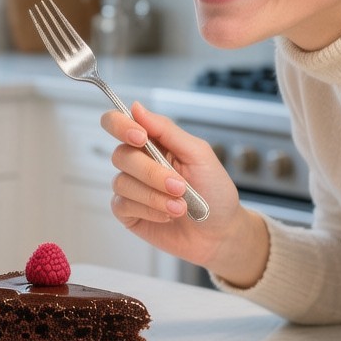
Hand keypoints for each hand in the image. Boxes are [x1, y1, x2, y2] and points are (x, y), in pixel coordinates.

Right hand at [102, 102, 268, 286]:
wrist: (221, 233)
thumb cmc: (214, 191)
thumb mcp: (198, 154)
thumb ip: (167, 130)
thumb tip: (136, 107)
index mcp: (153, 142)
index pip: (118, 123)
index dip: (121, 126)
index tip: (140, 137)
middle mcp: (138, 162)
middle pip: (121, 155)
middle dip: (151, 172)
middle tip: (179, 186)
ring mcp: (131, 188)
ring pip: (121, 182)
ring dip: (154, 196)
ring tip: (181, 207)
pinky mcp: (128, 212)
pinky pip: (122, 205)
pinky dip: (149, 210)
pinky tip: (167, 216)